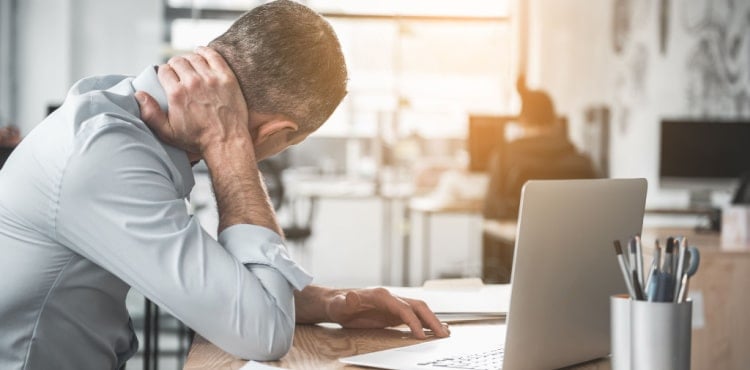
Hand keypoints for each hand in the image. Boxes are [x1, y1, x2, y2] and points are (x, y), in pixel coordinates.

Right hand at [135, 46, 249, 155]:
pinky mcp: (226, 77)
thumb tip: (139, 95)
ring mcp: (211, 79)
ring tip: (189, 65)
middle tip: (178, 72)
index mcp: (176, 94)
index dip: (164, 72)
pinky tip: (201, 53)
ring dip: (189, 58)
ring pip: (194, 57)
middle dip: (175, 65)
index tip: (167, 77)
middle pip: (178, 61)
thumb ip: (150, 114)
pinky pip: (213, 55)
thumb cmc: (197, 139)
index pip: (164, 70)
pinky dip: (205, 51)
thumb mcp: (168, 132)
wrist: (226, 142)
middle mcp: (193, 83)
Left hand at [326, 288, 449, 338]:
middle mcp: (392, 298)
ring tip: (445, 333)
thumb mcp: (339, 304)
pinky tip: (434, 330)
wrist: (337, 303)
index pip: (404, 308)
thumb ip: (347, 302)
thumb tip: (352, 296)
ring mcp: (394, 305)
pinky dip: (425, 323)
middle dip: (432, 320)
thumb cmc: (339, 304)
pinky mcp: (394, 313)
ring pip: (419, 310)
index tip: (421, 336)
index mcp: (382, 296)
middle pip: (417, 306)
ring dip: (433, 321)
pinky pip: (414, 317)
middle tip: (443, 335)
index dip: (414, 321)